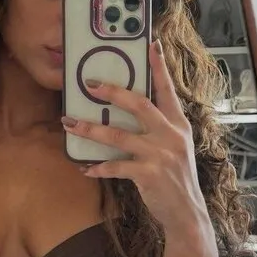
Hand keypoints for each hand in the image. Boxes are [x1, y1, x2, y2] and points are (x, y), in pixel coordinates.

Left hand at [61, 41, 208, 236]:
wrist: (187, 212)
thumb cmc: (176, 178)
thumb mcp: (176, 147)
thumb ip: (159, 129)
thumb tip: (131, 113)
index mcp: (178, 124)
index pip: (167, 89)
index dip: (159, 67)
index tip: (151, 44)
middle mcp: (170, 134)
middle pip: (138, 104)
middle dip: (112, 92)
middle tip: (89, 84)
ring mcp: (160, 154)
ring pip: (118, 135)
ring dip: (89, 130)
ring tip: (69, 124)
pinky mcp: (148, 174)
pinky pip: (115, 166)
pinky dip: (97, 167)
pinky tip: (85, 168)